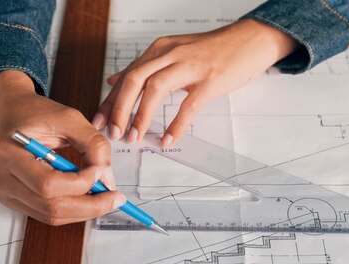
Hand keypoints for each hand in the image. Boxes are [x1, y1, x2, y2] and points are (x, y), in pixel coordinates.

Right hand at [0, 70, 124, 224]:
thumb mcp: (69, 118)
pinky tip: (85, 198)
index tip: (101, 172)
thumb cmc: (34, 113)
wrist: (9, 112)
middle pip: (50, 207)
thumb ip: (94, 145)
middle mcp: (1, 177)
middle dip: (89, 206)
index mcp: (8, 152)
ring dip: (82, 210)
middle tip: (114, 198)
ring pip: (50, 216)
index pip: (48, 184)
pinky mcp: (12, 199)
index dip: (80, 184)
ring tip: (103, 198)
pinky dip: (70, 209)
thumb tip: (107, 180)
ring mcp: (4, 192)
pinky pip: (45, 214)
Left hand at [92, 19, 298, 146]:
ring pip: (155, 89)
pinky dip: (175, 125)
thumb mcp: (172, 53)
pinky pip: (188, 105)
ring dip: (140, 115)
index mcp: (159, 49)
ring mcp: (190, 66)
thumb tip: (114, 80)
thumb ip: (144, 68)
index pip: (126, 76)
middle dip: (119, 108)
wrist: (250, 40)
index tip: (98, 121)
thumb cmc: (212, 51)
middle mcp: (170, 54)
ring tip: (133, 137)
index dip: (109, 100)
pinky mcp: (209, 80)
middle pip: (134, 80)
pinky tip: (167, 139)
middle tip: (113, 133)